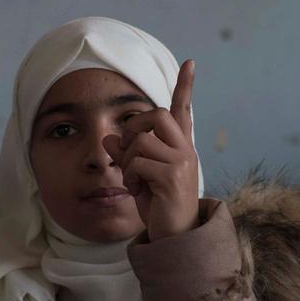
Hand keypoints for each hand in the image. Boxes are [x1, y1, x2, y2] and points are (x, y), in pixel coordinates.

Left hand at [103, 60, 200, 238]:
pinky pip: (136, 162)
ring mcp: (182, 161)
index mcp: (180, 147)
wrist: (175, 237)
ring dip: (127, 161)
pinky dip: (129, 177)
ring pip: (139, 141)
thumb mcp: (138, 177)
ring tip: (135, 181)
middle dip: (133, 128)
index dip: (185, 86)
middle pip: (154, 115)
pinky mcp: (172, 176)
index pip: (183, 110)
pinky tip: (138, 191)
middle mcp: (185, 150)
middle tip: (129, 153)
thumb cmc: (158, 206)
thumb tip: (109, 138)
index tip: (191, 63)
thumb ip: (126, 155)